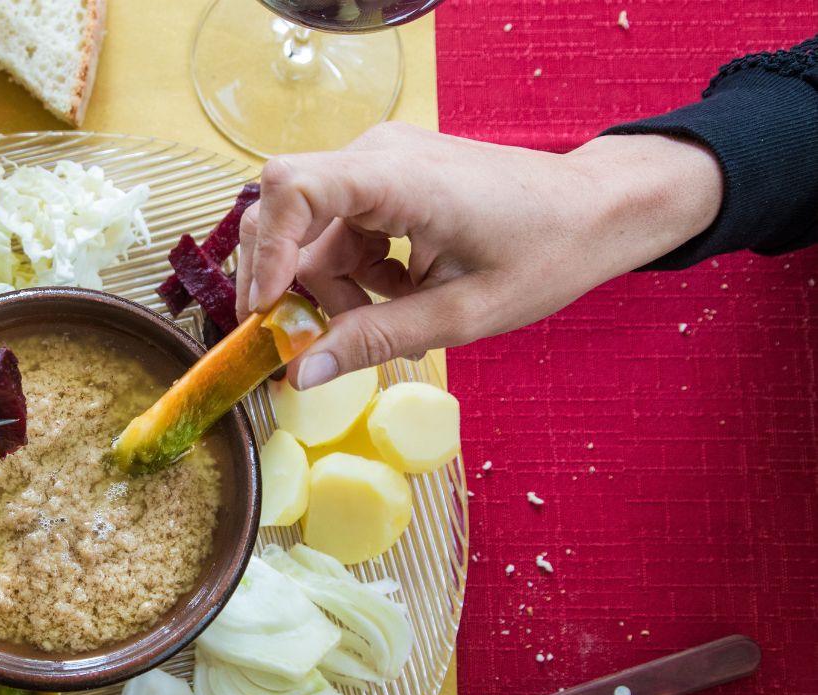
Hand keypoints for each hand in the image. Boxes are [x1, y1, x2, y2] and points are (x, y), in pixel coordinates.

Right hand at [236, 124, 723, 387]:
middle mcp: (378, 155)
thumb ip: (375, 340)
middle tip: (310, 342)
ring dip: (329, 289)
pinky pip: (335, 230)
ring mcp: (378, 162)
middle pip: (286, 214)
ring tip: (384, 321)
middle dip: (289, 285)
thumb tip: (300, 373)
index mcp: (402, 177)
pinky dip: (350, 273)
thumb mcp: (460, 315)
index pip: (294, 188)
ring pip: (309, 234)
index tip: (269, 313)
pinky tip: (395, 294)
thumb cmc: (545, 254)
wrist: (594, 211)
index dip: (266, 251)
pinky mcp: (382, 178)